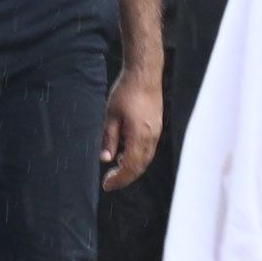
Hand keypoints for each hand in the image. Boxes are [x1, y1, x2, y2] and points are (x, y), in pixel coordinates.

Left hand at [101, 63, 163, 189]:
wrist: (145, 75)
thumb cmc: (126, 92)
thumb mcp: (111, 115)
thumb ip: (109, 139)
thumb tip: (105, 159)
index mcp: (139, 135)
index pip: (130, 166)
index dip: (119, 179)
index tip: (106, 185)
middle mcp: (151, 137)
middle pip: (140, 167)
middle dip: (125, 178)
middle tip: (109, 182)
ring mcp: (156, 133)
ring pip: (146, 160)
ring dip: (132, 169)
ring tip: (116, 172)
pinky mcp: (156, 128)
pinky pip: (149, 150)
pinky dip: (138, 159)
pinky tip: (126, 157)